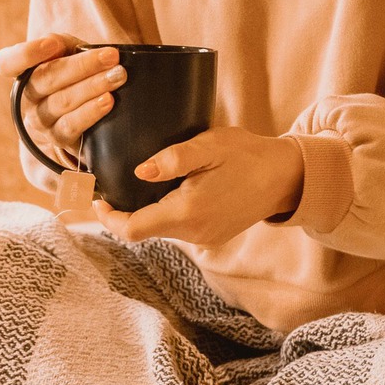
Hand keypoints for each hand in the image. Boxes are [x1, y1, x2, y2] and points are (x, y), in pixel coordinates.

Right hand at [0, 33, 126, 160]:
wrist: (77, 115)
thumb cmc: (70, 75)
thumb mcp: (65, 53)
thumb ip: (60, 43)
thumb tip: (56, 44)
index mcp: (22, 72)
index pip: (7, 63)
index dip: (27, 53)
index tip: (53, 44)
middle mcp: (26, 98)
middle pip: (47, 78)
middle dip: (82, 65)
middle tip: (111, 57)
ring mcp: (39, 121)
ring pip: (62, 101)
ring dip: (92, 87)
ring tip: (117, 76)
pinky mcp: (57, 139)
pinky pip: (71, 125)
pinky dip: (91, 111)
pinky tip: (108, 100)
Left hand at [93, 127, 304, 245]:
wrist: (287, 177)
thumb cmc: (248, 155)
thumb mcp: (210, 145)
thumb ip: (174, 159)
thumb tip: (140, 170)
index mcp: (188, 212)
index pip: (132, 229)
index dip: (108, 217)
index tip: (98, 197)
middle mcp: (193, 234)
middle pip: (143, 230)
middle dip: (124, 211)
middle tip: (110, 183)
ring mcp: (204, 239)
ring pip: (159, 230)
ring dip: (145, 210)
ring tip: (138, 182)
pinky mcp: (211, 237)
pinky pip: (177, 229)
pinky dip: (164, 212)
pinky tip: (168, 190)